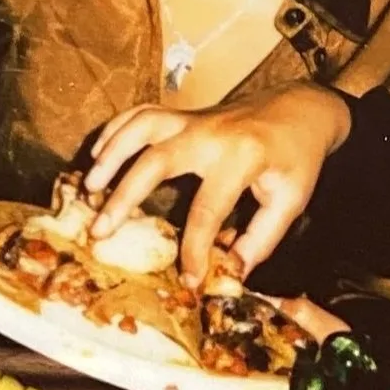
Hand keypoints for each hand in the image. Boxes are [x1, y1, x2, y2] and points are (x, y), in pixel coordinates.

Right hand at [84, 85, 352, 282]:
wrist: (301, 108)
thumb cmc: (297, 157)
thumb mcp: (290, 200)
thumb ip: (262, 238)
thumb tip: (231, 272)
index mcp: (242, 157)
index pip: (208, 210)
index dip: (195, 250)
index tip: (189, 281)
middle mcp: (210, 134)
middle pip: (156, 160)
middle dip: (125, 197)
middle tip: (100, 230)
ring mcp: (193, 119)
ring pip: (140, 127)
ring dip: (110, 155)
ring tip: (89, 189)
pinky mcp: (183, 115)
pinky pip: (140, 114)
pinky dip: (114, 131)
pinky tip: (96, 155)